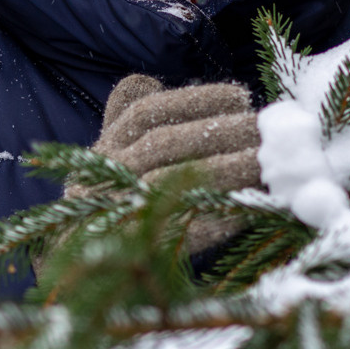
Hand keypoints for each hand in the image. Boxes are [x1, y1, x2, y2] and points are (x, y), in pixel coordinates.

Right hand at [72, 74, 260, 251]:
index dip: (196, 100)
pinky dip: (216, 216)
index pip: (147, 112)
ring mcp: (120, 211)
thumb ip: (125, 115)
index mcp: (106, 146)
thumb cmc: (110, 195)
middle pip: (165, 142)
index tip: (240, 97)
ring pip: (172, 181)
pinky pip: (181, 229)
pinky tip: (249, 207)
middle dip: (219, 131)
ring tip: (264, 163)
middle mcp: (108, 174)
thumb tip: (147, 81)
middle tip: (263, 129)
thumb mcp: (110, 151)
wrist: (85, 266)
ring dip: (224, 169)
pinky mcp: (141, 247)